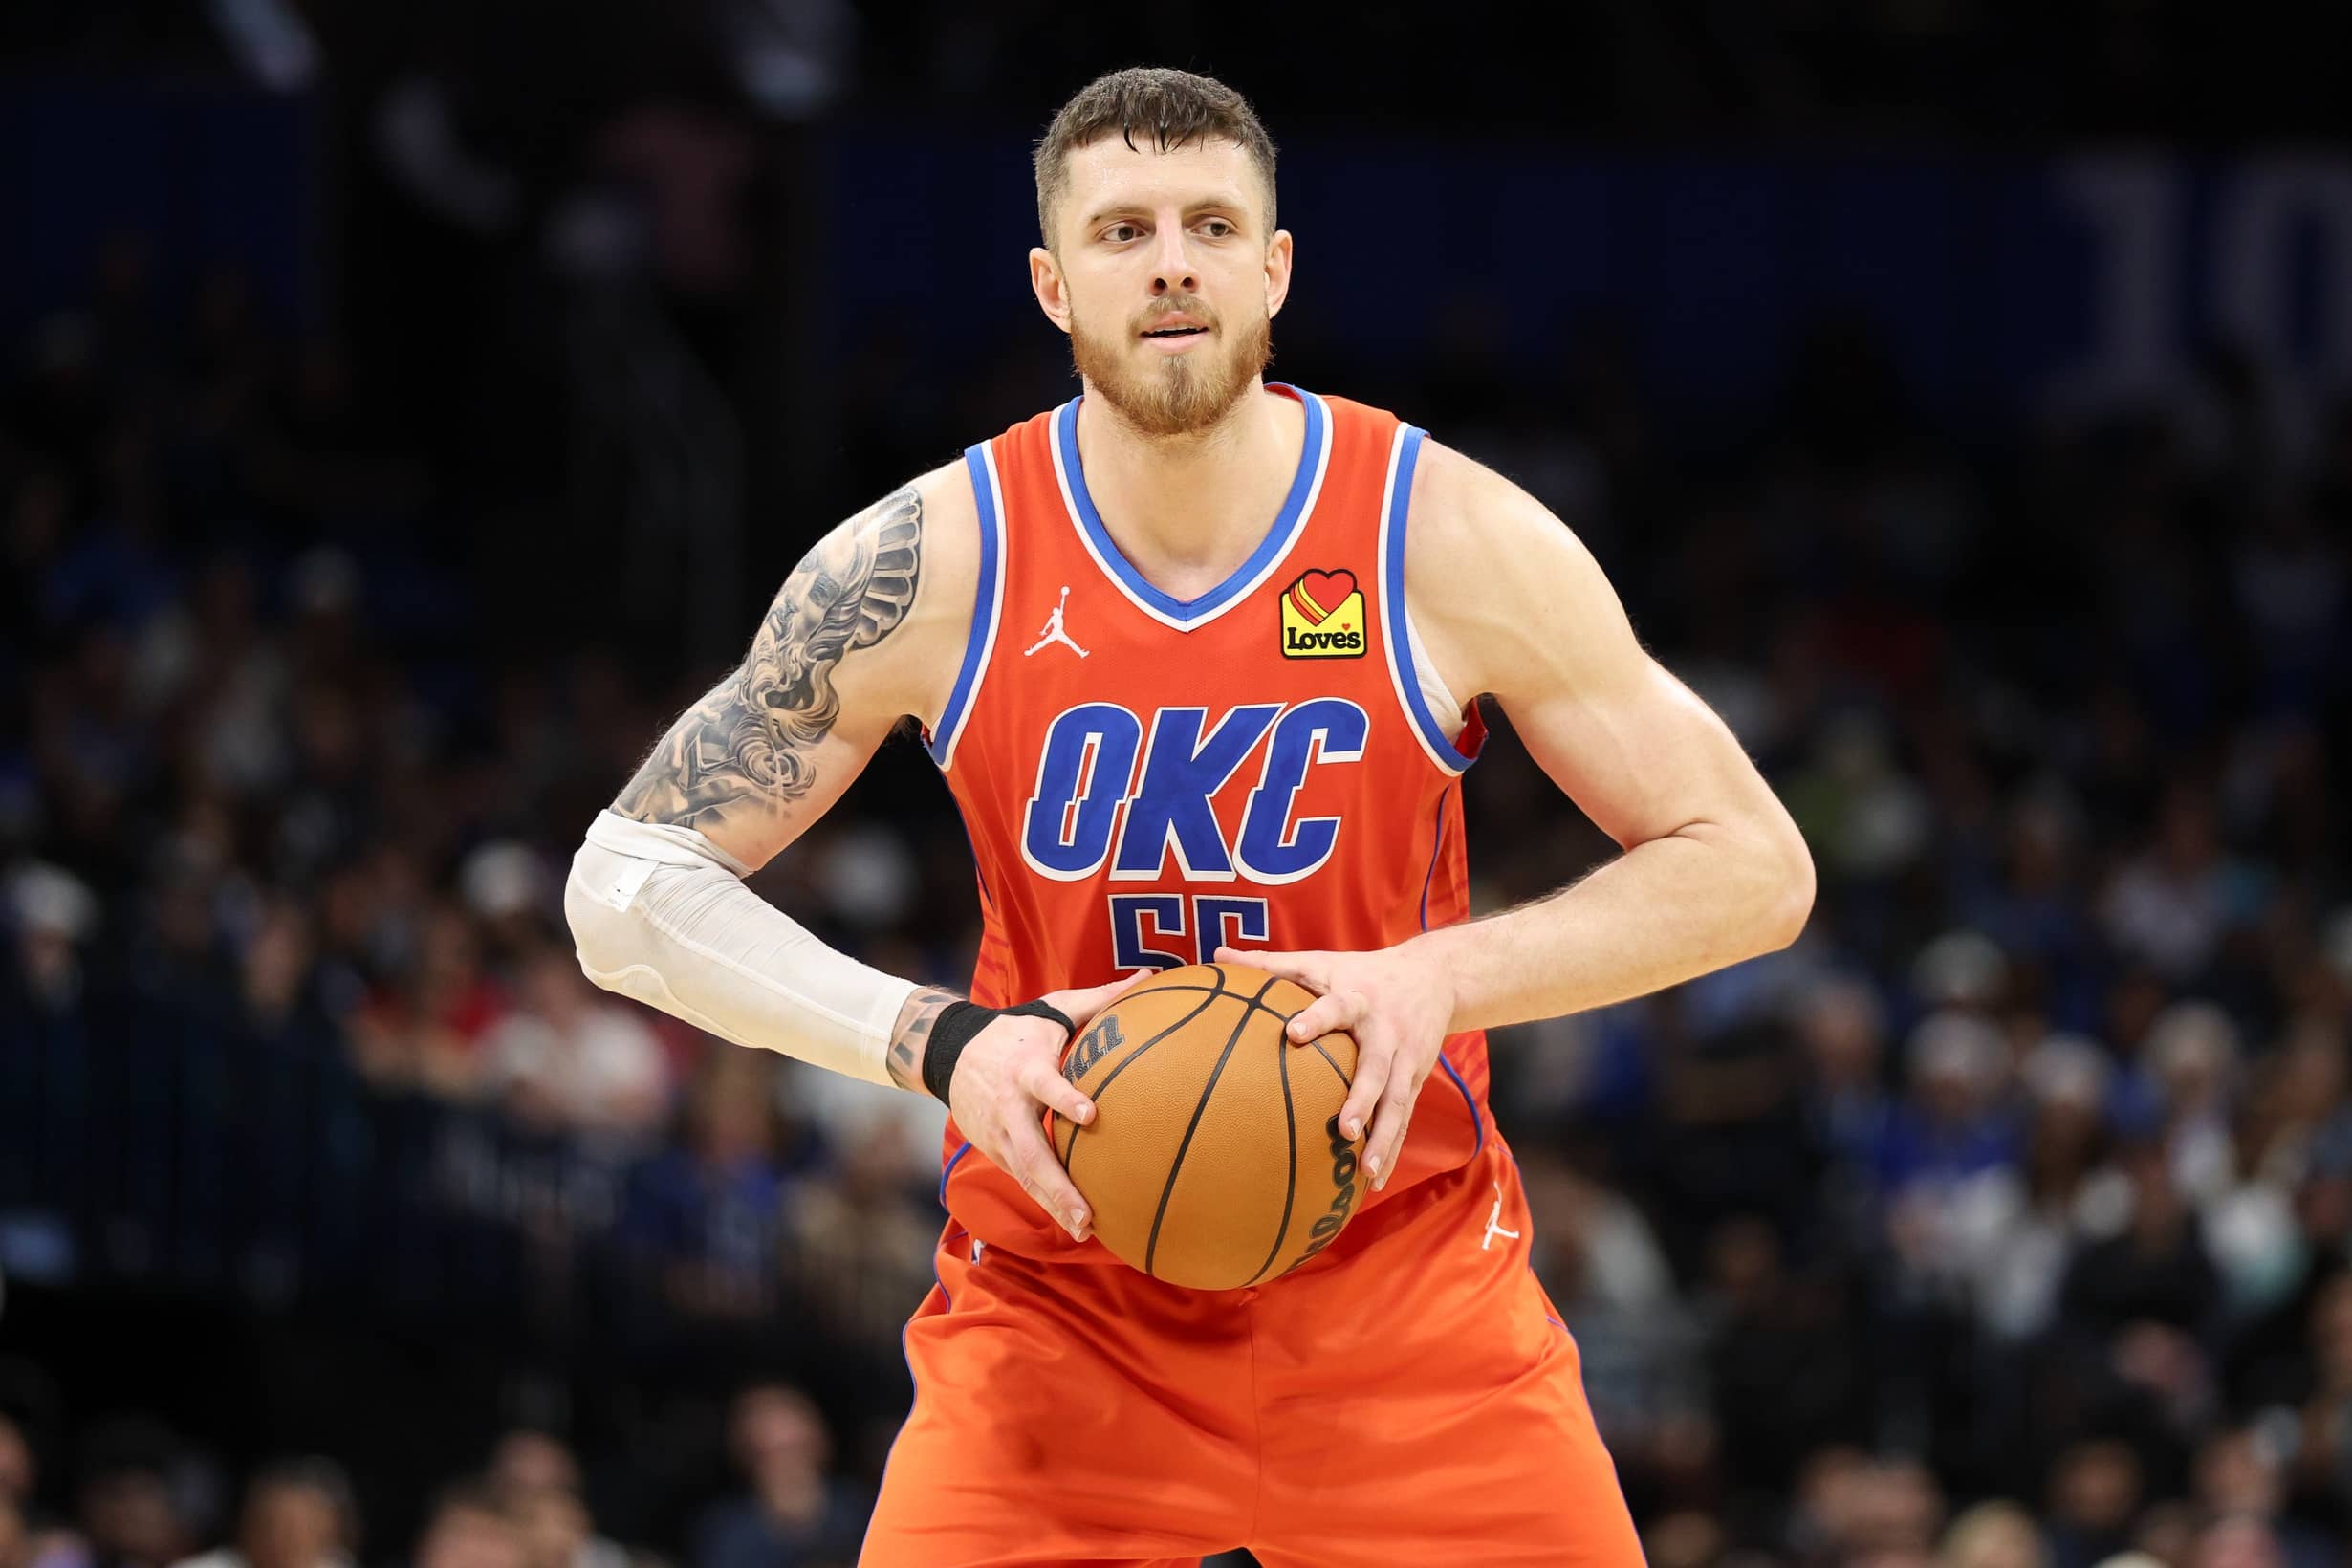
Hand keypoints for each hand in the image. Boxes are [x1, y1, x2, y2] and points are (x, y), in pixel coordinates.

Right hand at [946, 972, 1148, 1241]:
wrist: (950, 1052)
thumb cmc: (1016, 1030)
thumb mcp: (1052, 1009)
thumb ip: (1100, 998)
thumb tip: (1150, 977)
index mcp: (1026, 1070)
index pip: (1045, 1086)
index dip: (1064, 1099)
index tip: (1091, 1114)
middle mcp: (1009, 1108)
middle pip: (1031, 1152)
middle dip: (1058, 1184)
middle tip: (1087, 1211)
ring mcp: (998, 1135)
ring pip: (1025, 1175)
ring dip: (1053, 1203)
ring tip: (1085, 1229)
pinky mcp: (994, 1151)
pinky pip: (1022, 1179)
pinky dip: (1045, 1202)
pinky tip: (1073, 1222)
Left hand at [1213, 941, 1456, 1191]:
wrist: (1434, 976)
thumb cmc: (1361, 971)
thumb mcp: (1321, 961)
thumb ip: (1271, 963)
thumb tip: (1218, 953)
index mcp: (1357, 998)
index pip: (1335, 1006)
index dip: (1316, 1018)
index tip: (1293, 1033)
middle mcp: (1385, 1031)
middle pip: (1376, 1067)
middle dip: (1362, 1098)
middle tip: (1345, 1129)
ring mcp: (1405, 1058)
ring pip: (1396, 1101)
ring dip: (1383, 1137)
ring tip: (1365, 1171)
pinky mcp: (1416, 1079)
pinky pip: (1403, 1117)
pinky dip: (1392, 1147)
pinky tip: (1374, 1180)